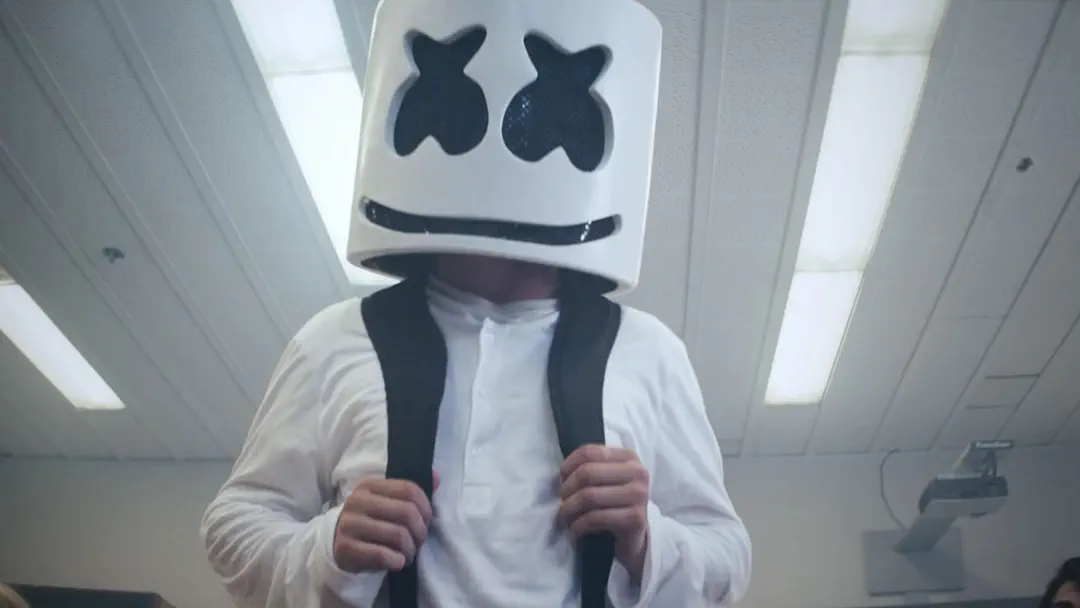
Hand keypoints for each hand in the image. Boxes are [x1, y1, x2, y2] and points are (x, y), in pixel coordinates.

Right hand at [332, 473, 438, 572]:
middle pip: (407, 512)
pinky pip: (382, 555)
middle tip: (419, 542)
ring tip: (409, 553)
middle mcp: (358, 501)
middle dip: (420, 531)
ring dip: (410, 549)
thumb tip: (437, 476)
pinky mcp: (345, 547)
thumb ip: (411, 492)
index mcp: (370, 486)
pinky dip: (397, 561)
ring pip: (398, 535)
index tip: (426, 520)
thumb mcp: (387, 502)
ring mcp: (349, 524)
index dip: (426, 507)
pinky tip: (398, 561)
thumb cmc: (370, 521)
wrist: (336, 543)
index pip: (409, 489)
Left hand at [558, 445, 649, 579]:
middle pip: (588, 473)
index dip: (568, 465)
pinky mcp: (636, 518)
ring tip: (565, 516)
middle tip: (562, 502)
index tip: (560, 480)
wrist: (634, 535)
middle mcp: (637, 472)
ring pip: (590, 496)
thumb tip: (563, 473)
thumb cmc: (613, 503)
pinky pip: (597, 518)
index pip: (589, 452)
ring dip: (570, 508)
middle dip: (567, 489)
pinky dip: (579, 525)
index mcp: (628, 457)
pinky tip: (575, 529)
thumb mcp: (605, 479)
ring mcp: (639, 495)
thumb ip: (588, 468)